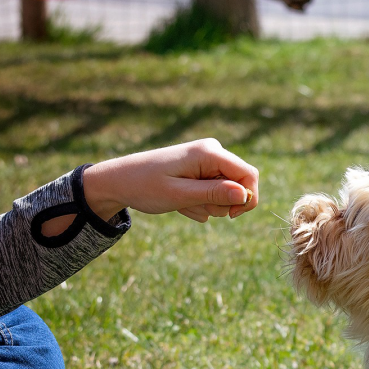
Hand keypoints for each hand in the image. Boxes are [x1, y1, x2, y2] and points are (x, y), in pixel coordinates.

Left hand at [81, 139, 259, 222]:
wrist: (119, 181)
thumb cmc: (145, 186)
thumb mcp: (180, 195)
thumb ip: (214, 194)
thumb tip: (245, 195)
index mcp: (210, 152)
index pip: (249, 174)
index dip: (247, 198)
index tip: (232, 216)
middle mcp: (212, 151)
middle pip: (239, 184)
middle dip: (222, 202)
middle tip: (194, 206)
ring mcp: (207, 160)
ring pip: (227, 191)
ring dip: (209, 204)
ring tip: (183, 203)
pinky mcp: (201, 170)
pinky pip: (214, 191)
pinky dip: (200, 202)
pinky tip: (180, 200)